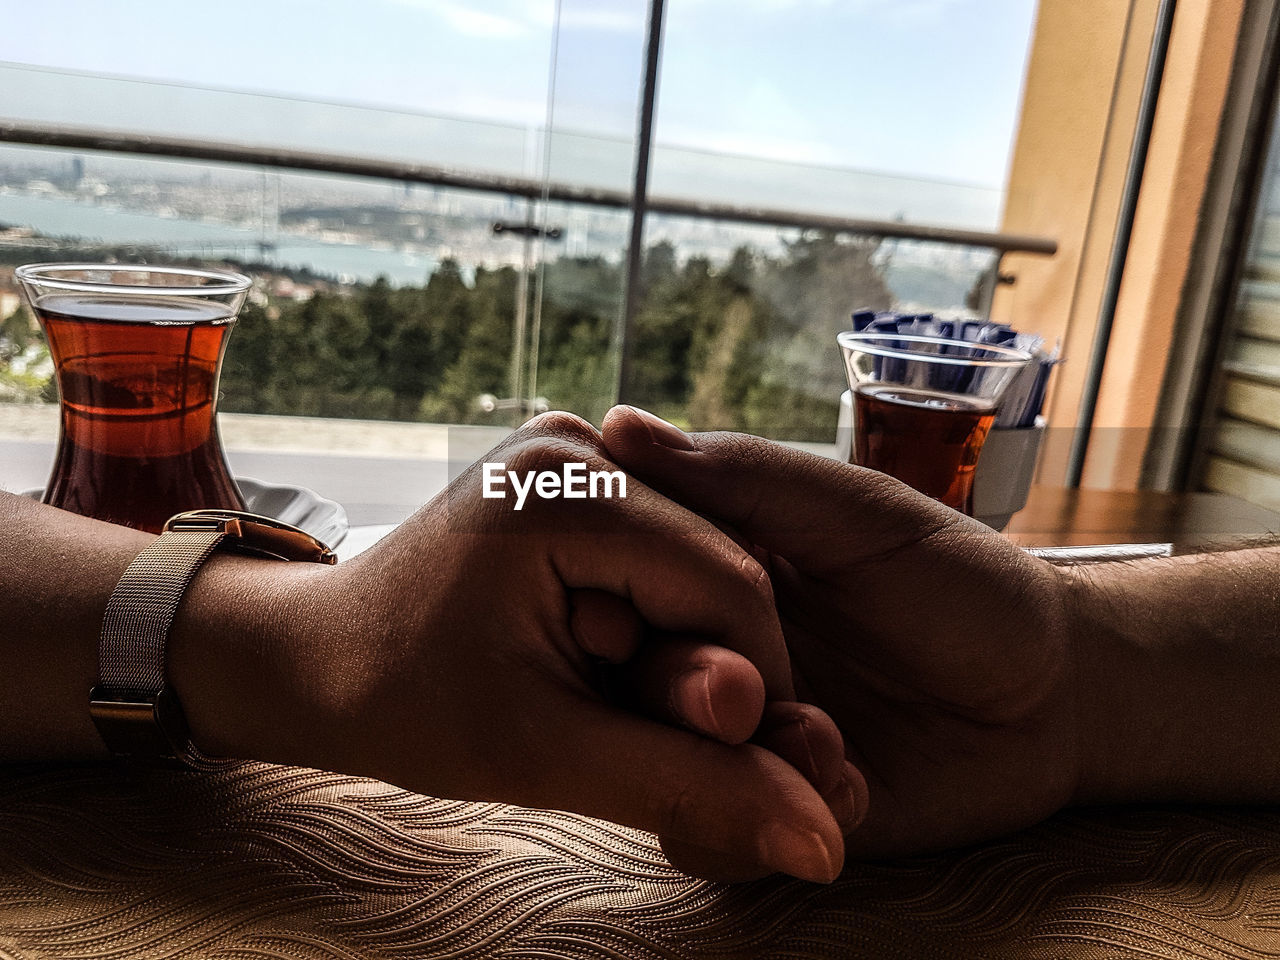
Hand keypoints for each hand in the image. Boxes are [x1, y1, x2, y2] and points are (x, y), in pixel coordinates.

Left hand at [169, 412, 850, 880]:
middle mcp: (577, 441)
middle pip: (721, 566)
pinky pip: (662, 550)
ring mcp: (575, 447)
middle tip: (657, 742)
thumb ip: (691, 789)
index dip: (759, 686)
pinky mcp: (574, 472)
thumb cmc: (403, 703)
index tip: (742, 764)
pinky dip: (657, 620)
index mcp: (563, 484)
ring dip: (683, 649)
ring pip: (700, 560)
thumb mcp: (548, 754)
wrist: (315, 658)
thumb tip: (823, 843)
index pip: (729, 584)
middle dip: (713, 668)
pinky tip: (603, 660)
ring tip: (608, 701)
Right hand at [601, 406, 1079, 857]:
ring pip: (658, 766)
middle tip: (743, 687)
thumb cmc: (962, 581)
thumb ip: (742, 477)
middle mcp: (711, 654)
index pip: (617, 581)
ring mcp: (738, 736)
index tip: (628, 603)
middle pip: (627, 679)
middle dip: (679, 684)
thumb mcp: (855, 512)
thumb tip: (616, 425)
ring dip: (728, 756)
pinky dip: (765, 816)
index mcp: (713, 574)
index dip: (615, 593)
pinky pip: (713, 840)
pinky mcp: (771, 807)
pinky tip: (848, 787)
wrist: (1056, 696)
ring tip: (821, 739)